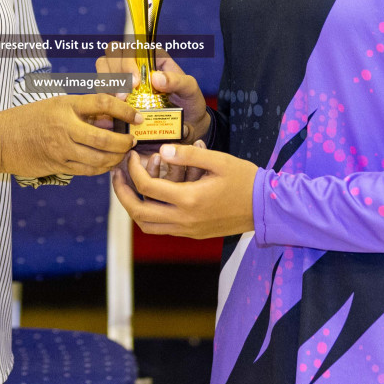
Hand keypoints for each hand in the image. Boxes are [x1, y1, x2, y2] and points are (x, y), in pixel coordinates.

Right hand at [0, 93, 138, 177]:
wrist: (1, 139)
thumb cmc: (30, 117)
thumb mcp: (57, 104)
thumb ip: (85, 109)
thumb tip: (114, 115)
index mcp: (66, 105)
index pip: (103, 102)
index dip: (125, 110)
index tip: (137, 117)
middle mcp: (64, 127)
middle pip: (104, 138)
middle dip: (124, 142)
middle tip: (132, 141)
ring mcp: (60, 150)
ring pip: (98, 159)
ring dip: (116, 158)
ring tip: (123, 154)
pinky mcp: (57, 166)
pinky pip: (87, 170)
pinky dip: (102, 168)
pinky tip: (107, 164)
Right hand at [95, 44, 210, 142]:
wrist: (186, 124)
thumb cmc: (189, 102)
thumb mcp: (190, 90)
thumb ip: (177, 81)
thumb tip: (155, 78)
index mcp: (153, 55)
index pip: (132, 46)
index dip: (128, 62)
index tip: (134, 84)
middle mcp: (136, 62)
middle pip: (112, 53)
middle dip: (115, 74)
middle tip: (123, 97)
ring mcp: (124, 77)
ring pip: (103, 68)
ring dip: (106, 85)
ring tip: (117, 104)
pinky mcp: (117, 93)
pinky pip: (101, 89)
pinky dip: (103, 99)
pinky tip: (110, 112)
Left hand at [111, 144, 256, 238]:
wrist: (266, 208)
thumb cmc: (245, 180)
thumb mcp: (218, 160)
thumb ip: (189, 155)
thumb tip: (162, 150)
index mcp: (189, 199)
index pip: (147, 186)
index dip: (133, 169)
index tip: (132, 155)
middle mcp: (184, 220)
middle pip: (139, 213)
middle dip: (122, 193)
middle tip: (117, 174)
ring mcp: (188, 230)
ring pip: (147, 225)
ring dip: (133, 206)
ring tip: (130, 186)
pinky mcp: (193, 234)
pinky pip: (162, 228)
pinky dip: (149, 213)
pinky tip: (152, 194)